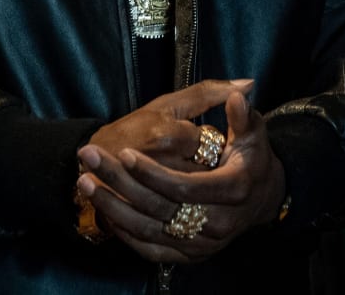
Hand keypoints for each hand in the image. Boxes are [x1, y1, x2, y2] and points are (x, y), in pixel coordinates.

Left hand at [77, 85, 285, 263]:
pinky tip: (103, 211)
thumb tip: (240, 90)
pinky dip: (125, 232)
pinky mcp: (189, 254)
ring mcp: (203, 242)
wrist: (260, 200)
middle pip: (160, 206)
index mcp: (232, 189)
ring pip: (150, 229)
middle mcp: (219, 222)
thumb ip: (241, 114)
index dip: (153, 172)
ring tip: (84, 181)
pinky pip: (152, 248)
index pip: (185, 186)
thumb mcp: (252, 134)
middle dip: (120, 182)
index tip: (124, 152)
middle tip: (89, 158)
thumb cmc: (250, 160)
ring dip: (112, 207)